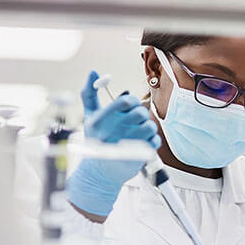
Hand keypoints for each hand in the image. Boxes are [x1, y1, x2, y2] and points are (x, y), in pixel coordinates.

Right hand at [67, 71, 160, 215]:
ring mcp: (127, 145)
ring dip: (148, 126)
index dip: (132, 101)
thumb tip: (93, 72)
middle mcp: (114, 132)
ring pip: (150, 126)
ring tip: (139, 130)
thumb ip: (90, 93)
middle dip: (140, 113)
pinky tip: (142, 142)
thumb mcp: (89, 117)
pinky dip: (152, 140)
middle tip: (135, 119)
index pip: (125, 101)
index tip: (130, 105)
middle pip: (140, 112)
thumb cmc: (96, 140)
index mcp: (101, 120)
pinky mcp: (139, 157)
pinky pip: (155, 140)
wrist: (100, 172)